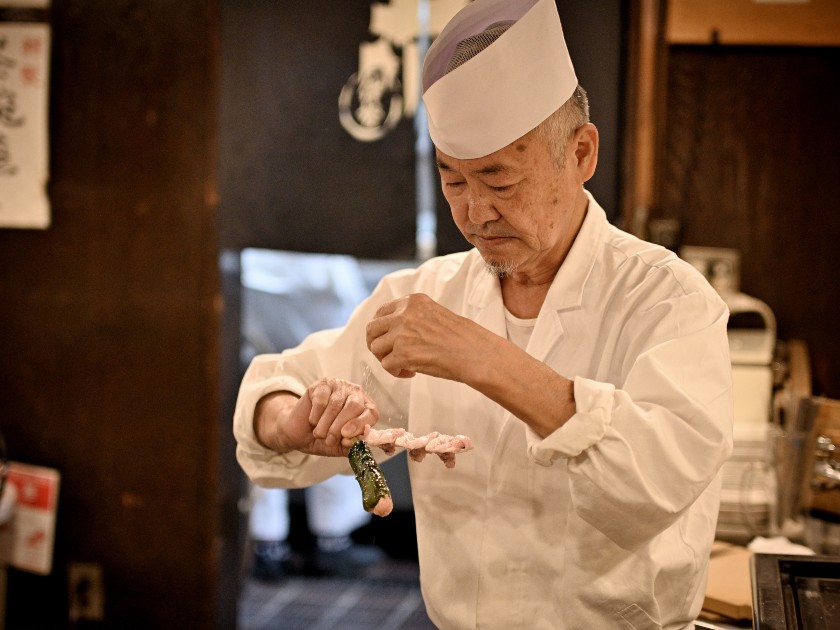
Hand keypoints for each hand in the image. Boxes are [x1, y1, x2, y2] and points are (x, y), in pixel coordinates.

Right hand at [256, 378, 378, 456]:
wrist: (299, 433)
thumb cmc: (324, 439)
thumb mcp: (341, 446)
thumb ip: (355, 444)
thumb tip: (368, 442)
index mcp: (365, 408)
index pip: (372, 413)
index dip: (360, 425)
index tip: (347, 437)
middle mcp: (355, 393)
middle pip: (354, 406)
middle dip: (340, 427)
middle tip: (329, 439)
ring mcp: (339, 386)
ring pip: (336, 405)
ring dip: (325, 424)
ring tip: (319, 434)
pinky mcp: (322, 384)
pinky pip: (321, 400)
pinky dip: (315, 415)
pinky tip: (313, 420)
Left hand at [366, 293, 482, 380]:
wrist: (475, 353)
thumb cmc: (462, 338)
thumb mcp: (434, 314)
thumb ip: (413, 317)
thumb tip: (394, 331)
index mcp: (412, 302)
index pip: (381, 312)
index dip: (380, 329)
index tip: (386, 339)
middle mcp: (404, 314)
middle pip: (371, 329)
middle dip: (377, 344)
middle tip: (389, 355)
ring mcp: (401, 333)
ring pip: (376, 348)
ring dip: (387, 359)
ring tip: (404, 365)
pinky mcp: (402, 354)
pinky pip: (386, 365)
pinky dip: (396, 372)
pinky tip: (411, 372)